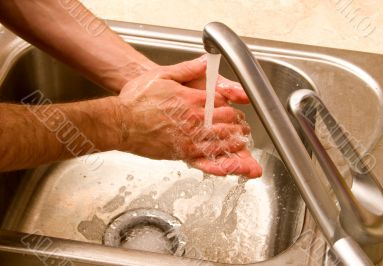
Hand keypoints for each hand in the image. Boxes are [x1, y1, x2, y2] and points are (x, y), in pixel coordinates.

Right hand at [115, 56, 261, 177]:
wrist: (119, 123)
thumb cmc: (136, 100)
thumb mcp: (161, 75)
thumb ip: (187, 69)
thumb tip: (207, 61)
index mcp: (192, 100)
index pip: (223, 103)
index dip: (232, 106)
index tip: (234, 108)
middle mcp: (194, 121)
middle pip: (227, 123)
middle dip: (238, 126)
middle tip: (244, 128)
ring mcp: (189, 139)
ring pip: (221, 142)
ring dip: (235, 143)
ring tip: (243, 144)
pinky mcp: (182, 153)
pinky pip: (206, 161)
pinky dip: (220, 163)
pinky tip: (229, 167)